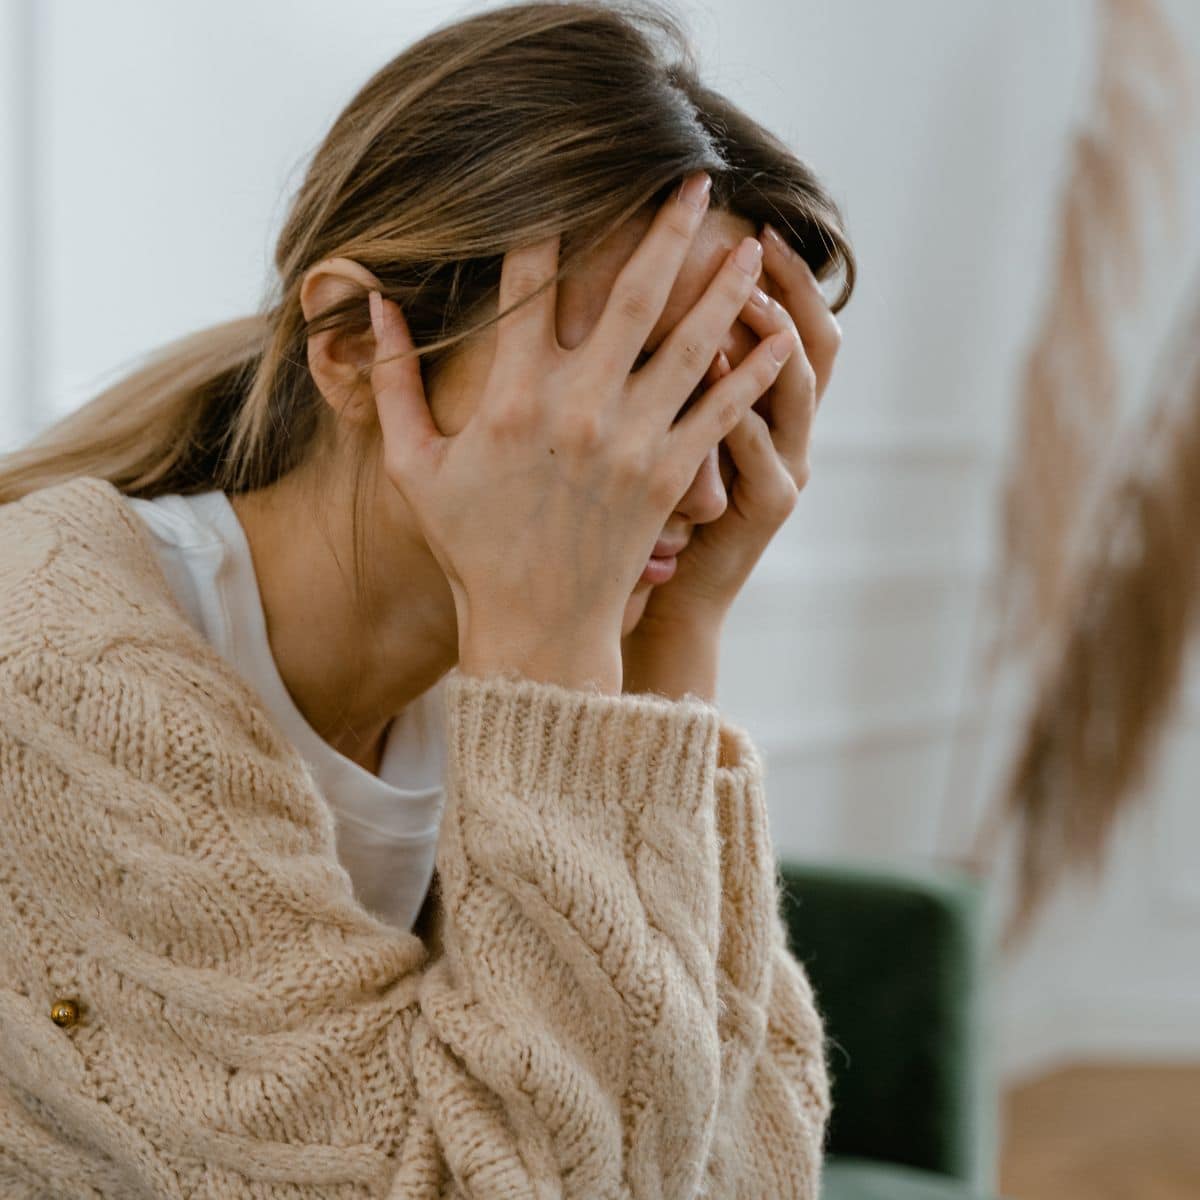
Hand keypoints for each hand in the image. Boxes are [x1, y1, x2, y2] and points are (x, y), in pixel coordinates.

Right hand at [367, 173, 796, 693]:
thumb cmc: (471, 546)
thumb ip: (391, 384)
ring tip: (753, 243)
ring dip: (724, 286)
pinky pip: (721, 412)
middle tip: (695, 179)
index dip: (548, 222)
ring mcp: (632, 440)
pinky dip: (754, 372)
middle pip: (633, 293)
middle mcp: (579, 405)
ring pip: (691, 343)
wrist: (535, 626)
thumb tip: (376, 305)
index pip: (530, 283)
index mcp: (513, 395)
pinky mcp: (670, 476)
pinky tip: (779, 337)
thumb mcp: (413, 467)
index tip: (567, 178)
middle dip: (666, 228)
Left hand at [622, 222, 842, 697]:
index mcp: (763, 408)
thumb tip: (631, 297)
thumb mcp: (667, 438)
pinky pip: (761, 448)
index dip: (783, 275)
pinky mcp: (767, 506)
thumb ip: (666, 377)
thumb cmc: (648, 516)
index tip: (749, 222)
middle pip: (813, 341)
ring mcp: (784, 467)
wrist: (662, 599)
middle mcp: (788, 431)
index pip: (788, 324)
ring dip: (773, 337)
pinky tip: (716, 370)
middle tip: (756, 236)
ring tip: (743, 292)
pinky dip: (743, 407)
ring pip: (797, 388)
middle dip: (790, 286)